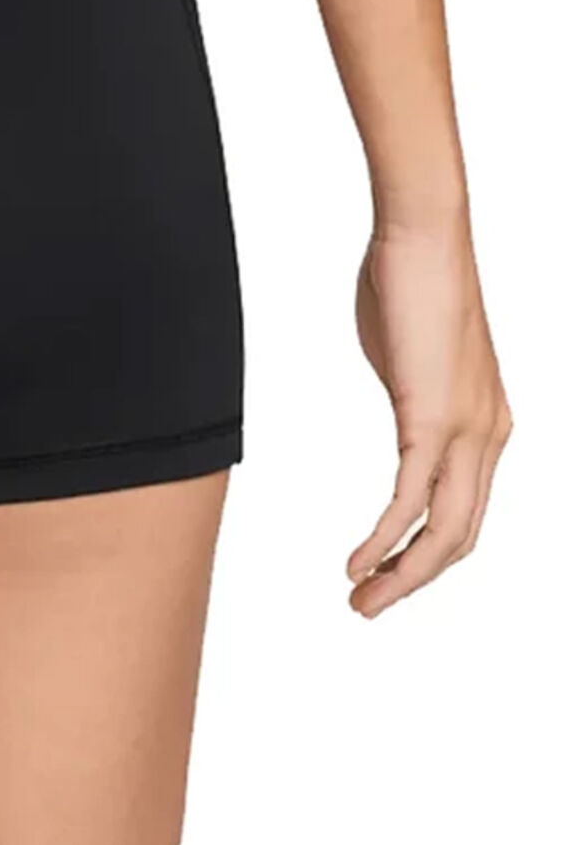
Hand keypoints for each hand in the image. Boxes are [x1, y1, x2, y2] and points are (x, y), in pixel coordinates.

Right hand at [348, 215, 509, 616]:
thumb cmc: (410, 280)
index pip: (464, 512)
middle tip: (367, 607)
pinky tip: (356, 561)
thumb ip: (411, 394)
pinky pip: (411, 499)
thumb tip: (401, 403)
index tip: (380, 571)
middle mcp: (489, 437)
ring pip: (444, 532)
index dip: (424, 552)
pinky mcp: (434, 420)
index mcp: (486, 425)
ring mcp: (468, 431)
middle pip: (461, 536)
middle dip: (413, 579)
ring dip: (400, 574)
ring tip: (360, 600)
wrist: (424, 236)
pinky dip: (383, 539)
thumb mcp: (411, 356)